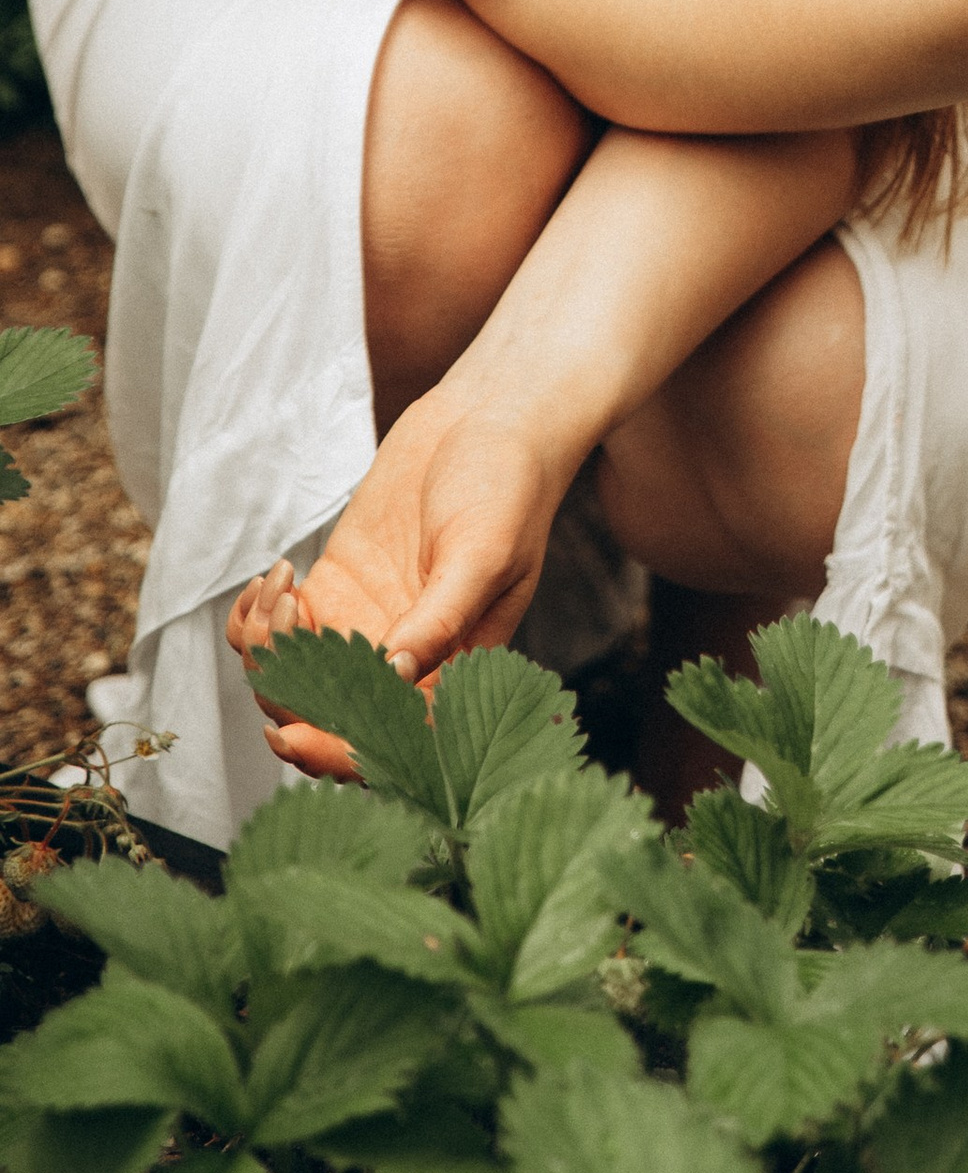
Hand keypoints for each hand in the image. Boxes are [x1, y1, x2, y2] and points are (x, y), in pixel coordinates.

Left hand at [226, 387, 565, 779]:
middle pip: (327, 717)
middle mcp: (402, 660)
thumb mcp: (482, 554)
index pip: (390, 741)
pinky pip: (278, 629)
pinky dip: (257, 617)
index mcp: (451, 670)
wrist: (487, 418)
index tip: (295, 734)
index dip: (336, 754)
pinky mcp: (333, 586)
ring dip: (267, 647)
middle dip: (287, 696)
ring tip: (285, 587)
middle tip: (284, 627)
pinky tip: (274, 578)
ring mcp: (362, 624)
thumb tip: (394, 678)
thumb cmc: (507, 487)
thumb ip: (440, 620)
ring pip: (292, 678)